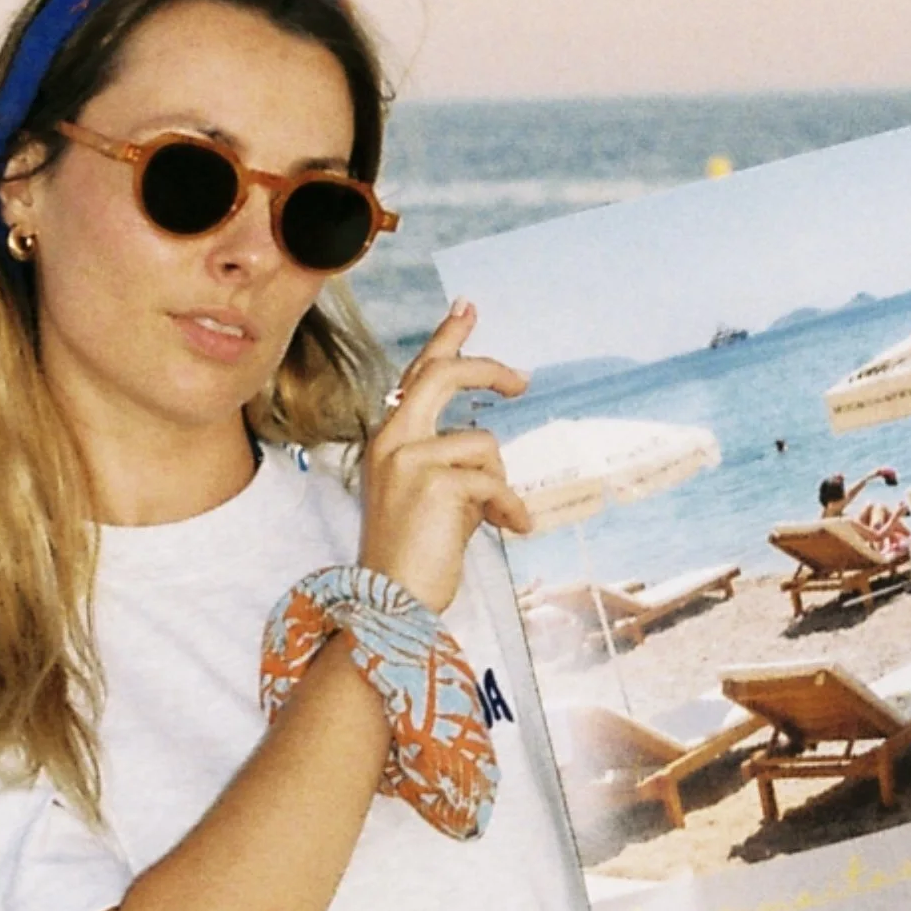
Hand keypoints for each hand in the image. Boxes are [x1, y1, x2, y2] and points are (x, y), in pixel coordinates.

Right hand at [357, 303, 531, 611]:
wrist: (392, 603)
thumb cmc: (413, 556)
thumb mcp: (428, 496)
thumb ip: (449, 463)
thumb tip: (487, 451)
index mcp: (388, 440)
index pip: (418, 375)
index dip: (446, 340)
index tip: (467, 307)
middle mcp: (392, 440)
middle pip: (443, 376)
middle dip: (486, 369)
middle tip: (522, 379)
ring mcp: (411, 458)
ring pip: (485, 445)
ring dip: (498, 485)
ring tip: (488, 519)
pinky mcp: (438, 482)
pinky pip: (496, 481)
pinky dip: (509, 508)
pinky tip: (509, 529)